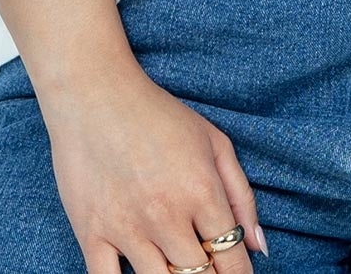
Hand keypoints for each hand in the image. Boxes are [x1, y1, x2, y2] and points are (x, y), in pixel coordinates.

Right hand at [40, 58, 265, 271]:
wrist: (94, 94)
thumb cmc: (158, 114)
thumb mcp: (213, 142)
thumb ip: (241, 195)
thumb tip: (259, 246)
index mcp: (201, 191)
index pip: (231, 257)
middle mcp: (167, 215)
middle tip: (209, 271)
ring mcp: (126, 228)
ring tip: (178, 270)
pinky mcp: (91, 233)